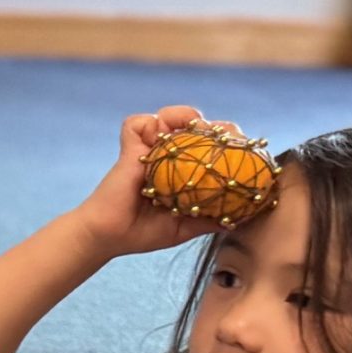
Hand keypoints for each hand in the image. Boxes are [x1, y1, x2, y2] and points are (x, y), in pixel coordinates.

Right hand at [72, 105, 226, 255]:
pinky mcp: (129, 147)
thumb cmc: (141, 233)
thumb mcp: (184, 227)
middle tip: (227, 136)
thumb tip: (238, 219)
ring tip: (198, 128)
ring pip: (170, 116)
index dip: (227, 144)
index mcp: (179, 173)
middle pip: (196, 127)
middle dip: (216, 127)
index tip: (242, 151)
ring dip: (187, 116)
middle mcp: (165, 157)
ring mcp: (146, 150)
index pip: (209, 149)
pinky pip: (139, 122)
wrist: (109, 236)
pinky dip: (153, 121)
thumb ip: (209, 220)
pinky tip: (163, 133)